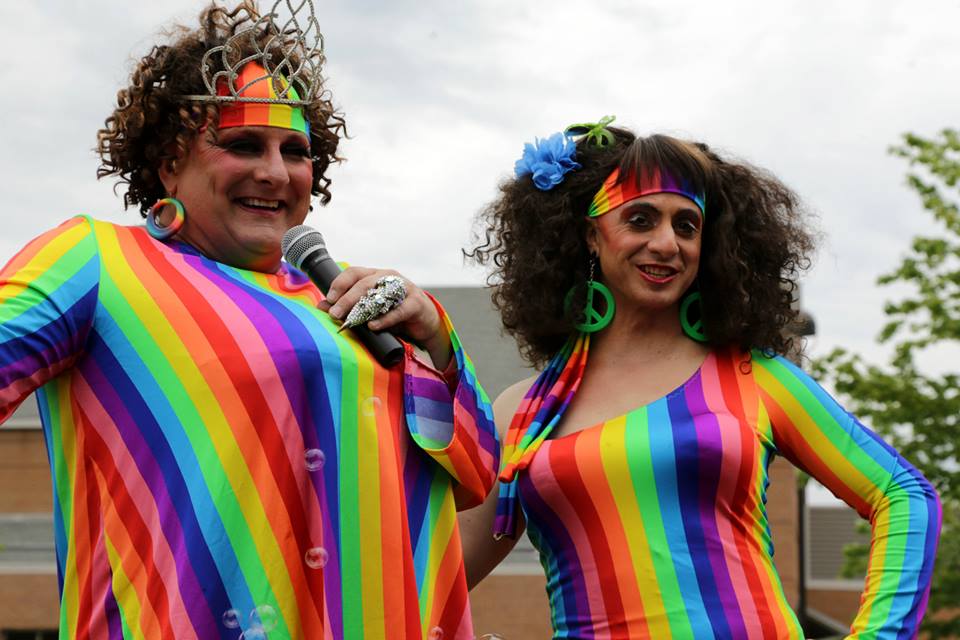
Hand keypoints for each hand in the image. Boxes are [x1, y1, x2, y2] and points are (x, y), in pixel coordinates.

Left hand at [320, 267, 451, 368]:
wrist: (425, 322)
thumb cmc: (395, 312)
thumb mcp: (371, 308)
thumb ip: (348, 306)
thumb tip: (322, 307)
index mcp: (376, 275)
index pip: (355, 272)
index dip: (340, 283)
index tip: (328, 298)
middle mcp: (389, 277)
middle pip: (365, 283)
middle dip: (347, 298)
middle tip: (335, 313)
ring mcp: (404, 288)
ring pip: (380, 294)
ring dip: (363, 308)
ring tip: (351, 321)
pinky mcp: (416, 303)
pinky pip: (399, 310)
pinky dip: (385, 319)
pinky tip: (373, 326)